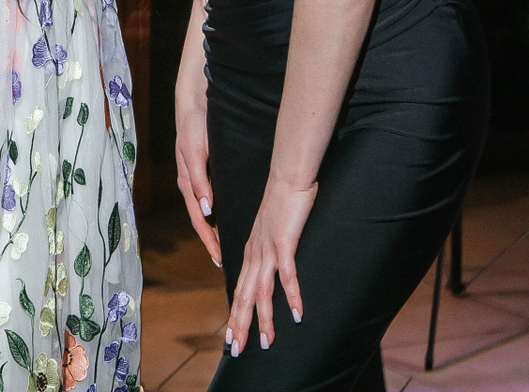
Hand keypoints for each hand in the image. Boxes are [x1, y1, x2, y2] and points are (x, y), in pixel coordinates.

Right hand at [175, 75, 221, 267]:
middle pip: (200, 219)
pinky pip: (206, 198)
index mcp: (187, 182)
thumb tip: (205, 210)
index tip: (219, 257)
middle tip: (222, 260)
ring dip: (212, 228)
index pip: (198, 219)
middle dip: (210, 240)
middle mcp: (190, 183)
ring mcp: (194, 177)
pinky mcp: (201, 170)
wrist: (193, 103)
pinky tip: (222, 216)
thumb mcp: (196, 153)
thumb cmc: (194, 126)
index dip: (208, 239)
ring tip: (223, 244)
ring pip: (203, 211)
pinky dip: (213, 212)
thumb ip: (200, 181)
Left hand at [225, 172, 315, 355]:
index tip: (232, 337)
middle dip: (241, 324)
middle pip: (244, 296)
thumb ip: (267, 250)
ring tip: (268, 341)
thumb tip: (269, 267)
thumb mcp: (269, 231)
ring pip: (262, 291)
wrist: (287, 178)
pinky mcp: (284, 243)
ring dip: (265, 318)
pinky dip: (292, 295)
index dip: (235, 315)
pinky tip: (297, 313)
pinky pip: (287, 274)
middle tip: (239, 349)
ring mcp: (268, 249)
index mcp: (250, 252)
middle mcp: (254, 254)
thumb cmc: (282, 203)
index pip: (239, 290)